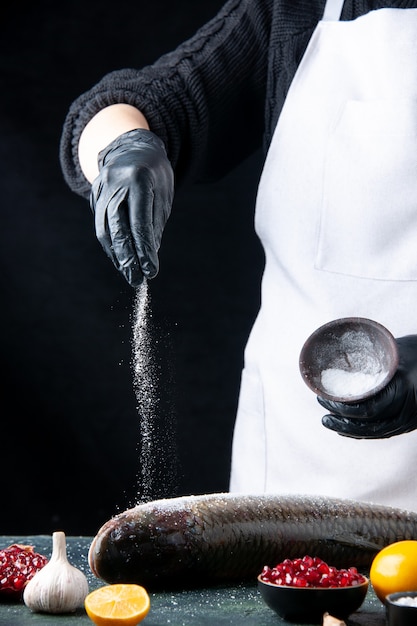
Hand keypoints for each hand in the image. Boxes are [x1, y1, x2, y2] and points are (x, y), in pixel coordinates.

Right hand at [90, 129, 173, 286]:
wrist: (132, 146)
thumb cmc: (155, 174)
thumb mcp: (163, 195)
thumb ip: (155, 224)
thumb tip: (149, 256)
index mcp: (138, 179)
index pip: (139, 221)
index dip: (144, 249)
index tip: (151, 270)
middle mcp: (115, 182)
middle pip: (116, 227)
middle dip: (126, 257)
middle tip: (136, 279)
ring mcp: (100, 188)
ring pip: (104, 228)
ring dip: (116, 255)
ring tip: (128, 274)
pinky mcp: (93, 195)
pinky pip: (101, 224)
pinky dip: (111, 244)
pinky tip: (120, 259)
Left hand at [319, 336, 416, 438]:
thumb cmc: (414, 351)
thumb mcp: (392, 352)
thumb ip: (370, 361)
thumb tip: (334, 361)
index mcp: (402, 388)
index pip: (367, 408)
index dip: (343, 408)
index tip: (325, 399)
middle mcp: (408, 408)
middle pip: (370, 424)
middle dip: (343, 422)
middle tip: (324, 415)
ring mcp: (411, 419)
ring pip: (377, 431)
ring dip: (351, 430)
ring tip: (330, 423)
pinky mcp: (410, 423)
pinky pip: (385, 431)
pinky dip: (365, 431)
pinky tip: (348, 429)